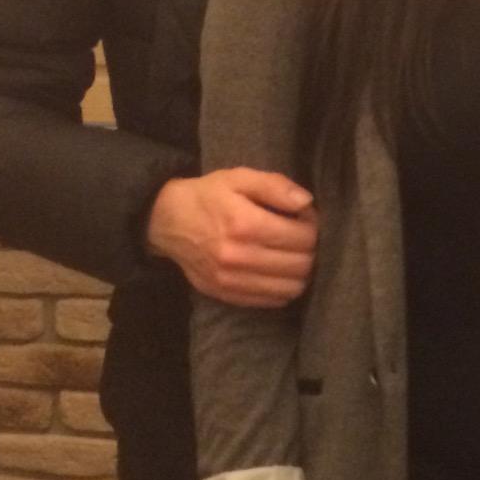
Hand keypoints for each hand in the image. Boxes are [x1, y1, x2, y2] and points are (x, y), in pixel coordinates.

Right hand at [147, 168, 316, 305]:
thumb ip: (274, 186)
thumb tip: (306, 202)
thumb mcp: (239, 178)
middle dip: (310, 250)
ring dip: (300, 272)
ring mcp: (232, 280)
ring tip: (292, 255)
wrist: (167, 221)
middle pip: (301, 265)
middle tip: (301, 237)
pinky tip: (278, 271)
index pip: (303, 238)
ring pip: (291, 288)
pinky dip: (283, 288)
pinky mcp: (226, 295)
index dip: (312, 226)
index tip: (305, 219)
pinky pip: (272, 301)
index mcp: (245, 224)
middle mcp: (240, 257)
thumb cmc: (207, 196)